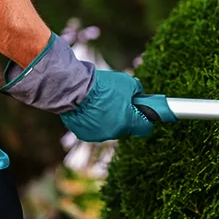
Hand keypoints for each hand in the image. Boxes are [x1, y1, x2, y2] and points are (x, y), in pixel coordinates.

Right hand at [1, 33, 152, 141]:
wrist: (73, 88)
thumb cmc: (102, 85)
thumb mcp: (127, 83)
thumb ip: (137, 91)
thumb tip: (139, 96)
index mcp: (128, 122)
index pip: (145, 128)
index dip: (145, 119)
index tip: (142, 112)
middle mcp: (114, 133)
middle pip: (126, 128)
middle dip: (125, 116)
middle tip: (118, 102)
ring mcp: (99, 135)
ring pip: (110, 129)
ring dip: (109, 119)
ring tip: (100, 103)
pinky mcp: (84, 135)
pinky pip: (95, 129)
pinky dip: (94, 121)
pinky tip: (89, 109)